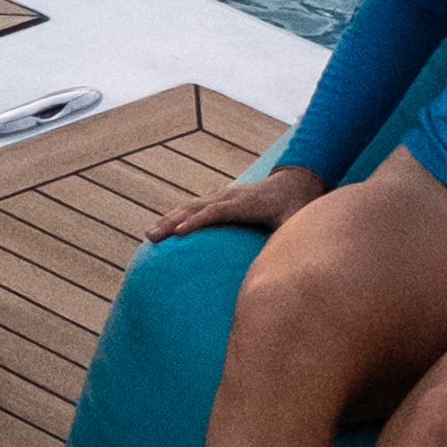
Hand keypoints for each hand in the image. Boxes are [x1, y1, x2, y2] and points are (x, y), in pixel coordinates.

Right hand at [162, 163, 327, 240]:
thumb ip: (286, 238)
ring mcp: (223, 196)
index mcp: (246, 203)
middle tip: (152, 236)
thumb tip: (276, 263)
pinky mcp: (221, 199)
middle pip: (195, 207)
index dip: (196, 221)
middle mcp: (230, 196)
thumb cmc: (296, 206)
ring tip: (149, 234)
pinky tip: (164, 228)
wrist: (295, 182)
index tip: (177, 233)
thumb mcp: (296, 222)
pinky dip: (177, 216)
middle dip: (172, 221)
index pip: (216, 211)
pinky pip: (195, 206)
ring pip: (190, 206)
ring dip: (169, 219)